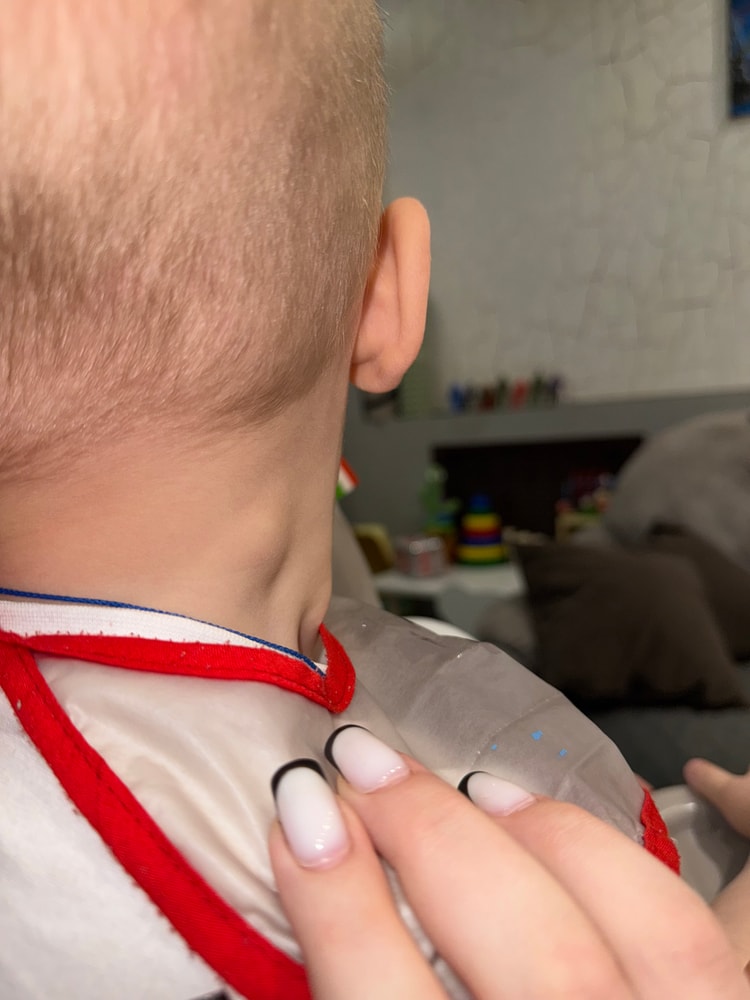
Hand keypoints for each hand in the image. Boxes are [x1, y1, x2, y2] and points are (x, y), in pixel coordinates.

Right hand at [269, 727, 748, 999]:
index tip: (299, 811)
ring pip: (635, 936)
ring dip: (529, 834)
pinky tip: (535, 820)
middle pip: (531, 966)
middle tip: (357, 766)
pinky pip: (683, 937)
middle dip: (428, 834)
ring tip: (454, 784)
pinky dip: (605, 856)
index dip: (339, 901)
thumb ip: (365, 993)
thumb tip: (328, 894)